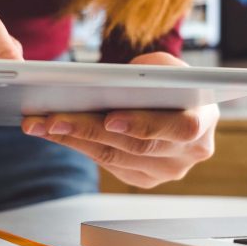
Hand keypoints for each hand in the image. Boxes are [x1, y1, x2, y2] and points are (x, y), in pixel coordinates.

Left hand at [21, 52, 218, 188]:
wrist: (179, 104)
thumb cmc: (171, 81)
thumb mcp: (166, 66)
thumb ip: (151, 69)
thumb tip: (116, 80)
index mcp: (204, 120)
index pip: (179, 128)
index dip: (145, 124)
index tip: (111, 118)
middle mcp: (190, 152)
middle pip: (136, 146)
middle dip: (91, 130)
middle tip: (54, 118)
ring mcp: (169, 170)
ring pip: (116, 158)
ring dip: (74, 139)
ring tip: (42, 123)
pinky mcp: (146, 179)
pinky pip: (108, 164)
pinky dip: (78, 146)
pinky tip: (54, 132)